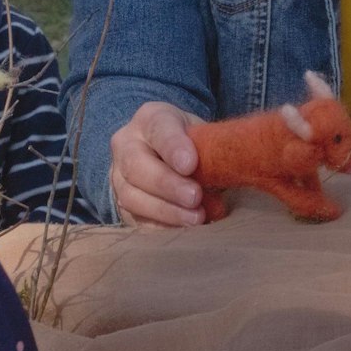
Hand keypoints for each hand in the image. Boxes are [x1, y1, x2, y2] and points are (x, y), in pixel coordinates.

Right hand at [109, 101, 205, 226]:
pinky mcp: (121, 205)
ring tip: (196, 218)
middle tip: (195, 197)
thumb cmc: (190, 144)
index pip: (159, 129)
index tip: (190, 164)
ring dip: (166, 211)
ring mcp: (118, 177)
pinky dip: (161, 227)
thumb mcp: (201, 135)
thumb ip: (211, 151)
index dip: (173, 147)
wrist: (166, 155)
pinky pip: (136, 220)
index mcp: (149, 119)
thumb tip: (232, 173)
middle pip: (137, 165)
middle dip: (167, 185)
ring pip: (132, 196)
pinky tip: (183, 230)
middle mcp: (126, 145)